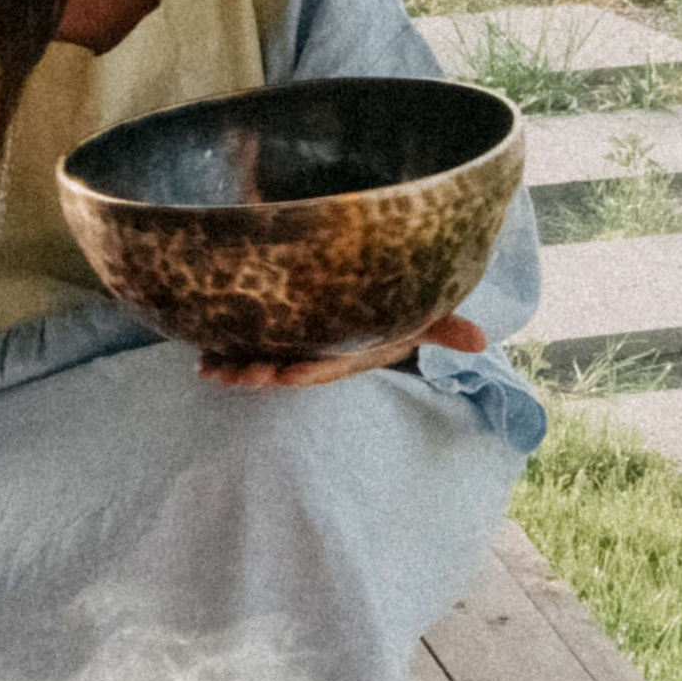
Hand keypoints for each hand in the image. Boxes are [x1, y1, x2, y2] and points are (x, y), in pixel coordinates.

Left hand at [201, 310, 485, 394]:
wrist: (363, 305)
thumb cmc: (391, 314)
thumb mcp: (418, 320)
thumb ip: (443, 328)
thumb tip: (482, 342)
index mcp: (345, 354)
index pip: (327, 366)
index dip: (310, 371)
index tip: (289, 375)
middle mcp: (315, 355)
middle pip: (286, 368)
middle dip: (262, 373)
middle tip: (240, 375)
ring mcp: (289, 348)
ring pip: (259, 362)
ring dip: (235, 369)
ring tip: (211, 372)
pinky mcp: (267, 336)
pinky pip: (241, 347)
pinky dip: (220, 353)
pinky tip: (199, 359)